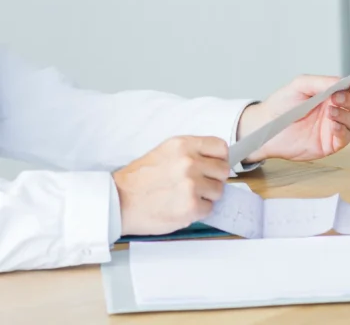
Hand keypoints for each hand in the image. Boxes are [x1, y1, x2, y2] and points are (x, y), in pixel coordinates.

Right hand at [113, 136, 229, 235]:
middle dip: (214, 179)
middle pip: (223, 170)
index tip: (214, 165)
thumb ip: (192, 152)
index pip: (221, 147)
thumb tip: (215, 159)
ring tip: (186, 196)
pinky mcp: (190, 207)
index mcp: (184, 145)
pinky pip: (209, 209)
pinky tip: (182, 207)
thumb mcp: (166, 151)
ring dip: (206, 196)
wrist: (118, 201)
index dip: (219, 158)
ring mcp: (191, 185)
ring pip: (218, 191)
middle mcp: (190, 162)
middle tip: (199, 184)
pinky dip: (198, 211)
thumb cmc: (139, 178)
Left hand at [238, 75, 349, 162]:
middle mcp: (335, 108)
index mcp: (330, 93)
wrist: (266, 127)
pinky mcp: (330, 143)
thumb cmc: (281, 105)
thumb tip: (342, 81)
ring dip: (345, 115)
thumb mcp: (301, 85)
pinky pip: (346, 138)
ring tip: (329, 113)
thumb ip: (322, 82)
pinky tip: (332, 126)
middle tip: (336, 99)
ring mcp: (333, 126)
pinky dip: (343, 131)